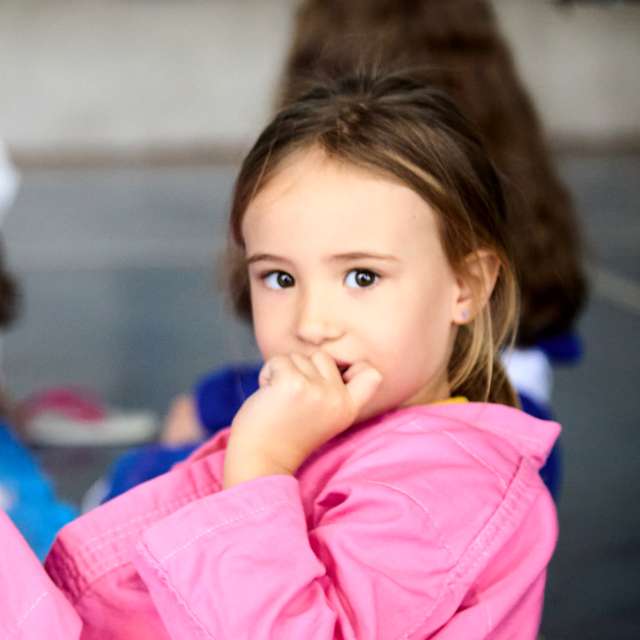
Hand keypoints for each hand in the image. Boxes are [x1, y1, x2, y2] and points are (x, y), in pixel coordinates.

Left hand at [223, 351, 381, 487]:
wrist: (261, 460)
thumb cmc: (286, 434)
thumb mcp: (323, 416)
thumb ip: (332, 392)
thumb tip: (328, 357)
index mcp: (348, 408)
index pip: (372, 374)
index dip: (355, 366)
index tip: (337, 377)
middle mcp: (337, 399)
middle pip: (323, 357)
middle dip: (303, 369)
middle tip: (292, 398)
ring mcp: (316, 391)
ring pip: (299, 357)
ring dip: (283, 372)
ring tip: (278, 399)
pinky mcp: (292, 383)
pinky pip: (278, 360)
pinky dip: (267, 373)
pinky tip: (266, 395)